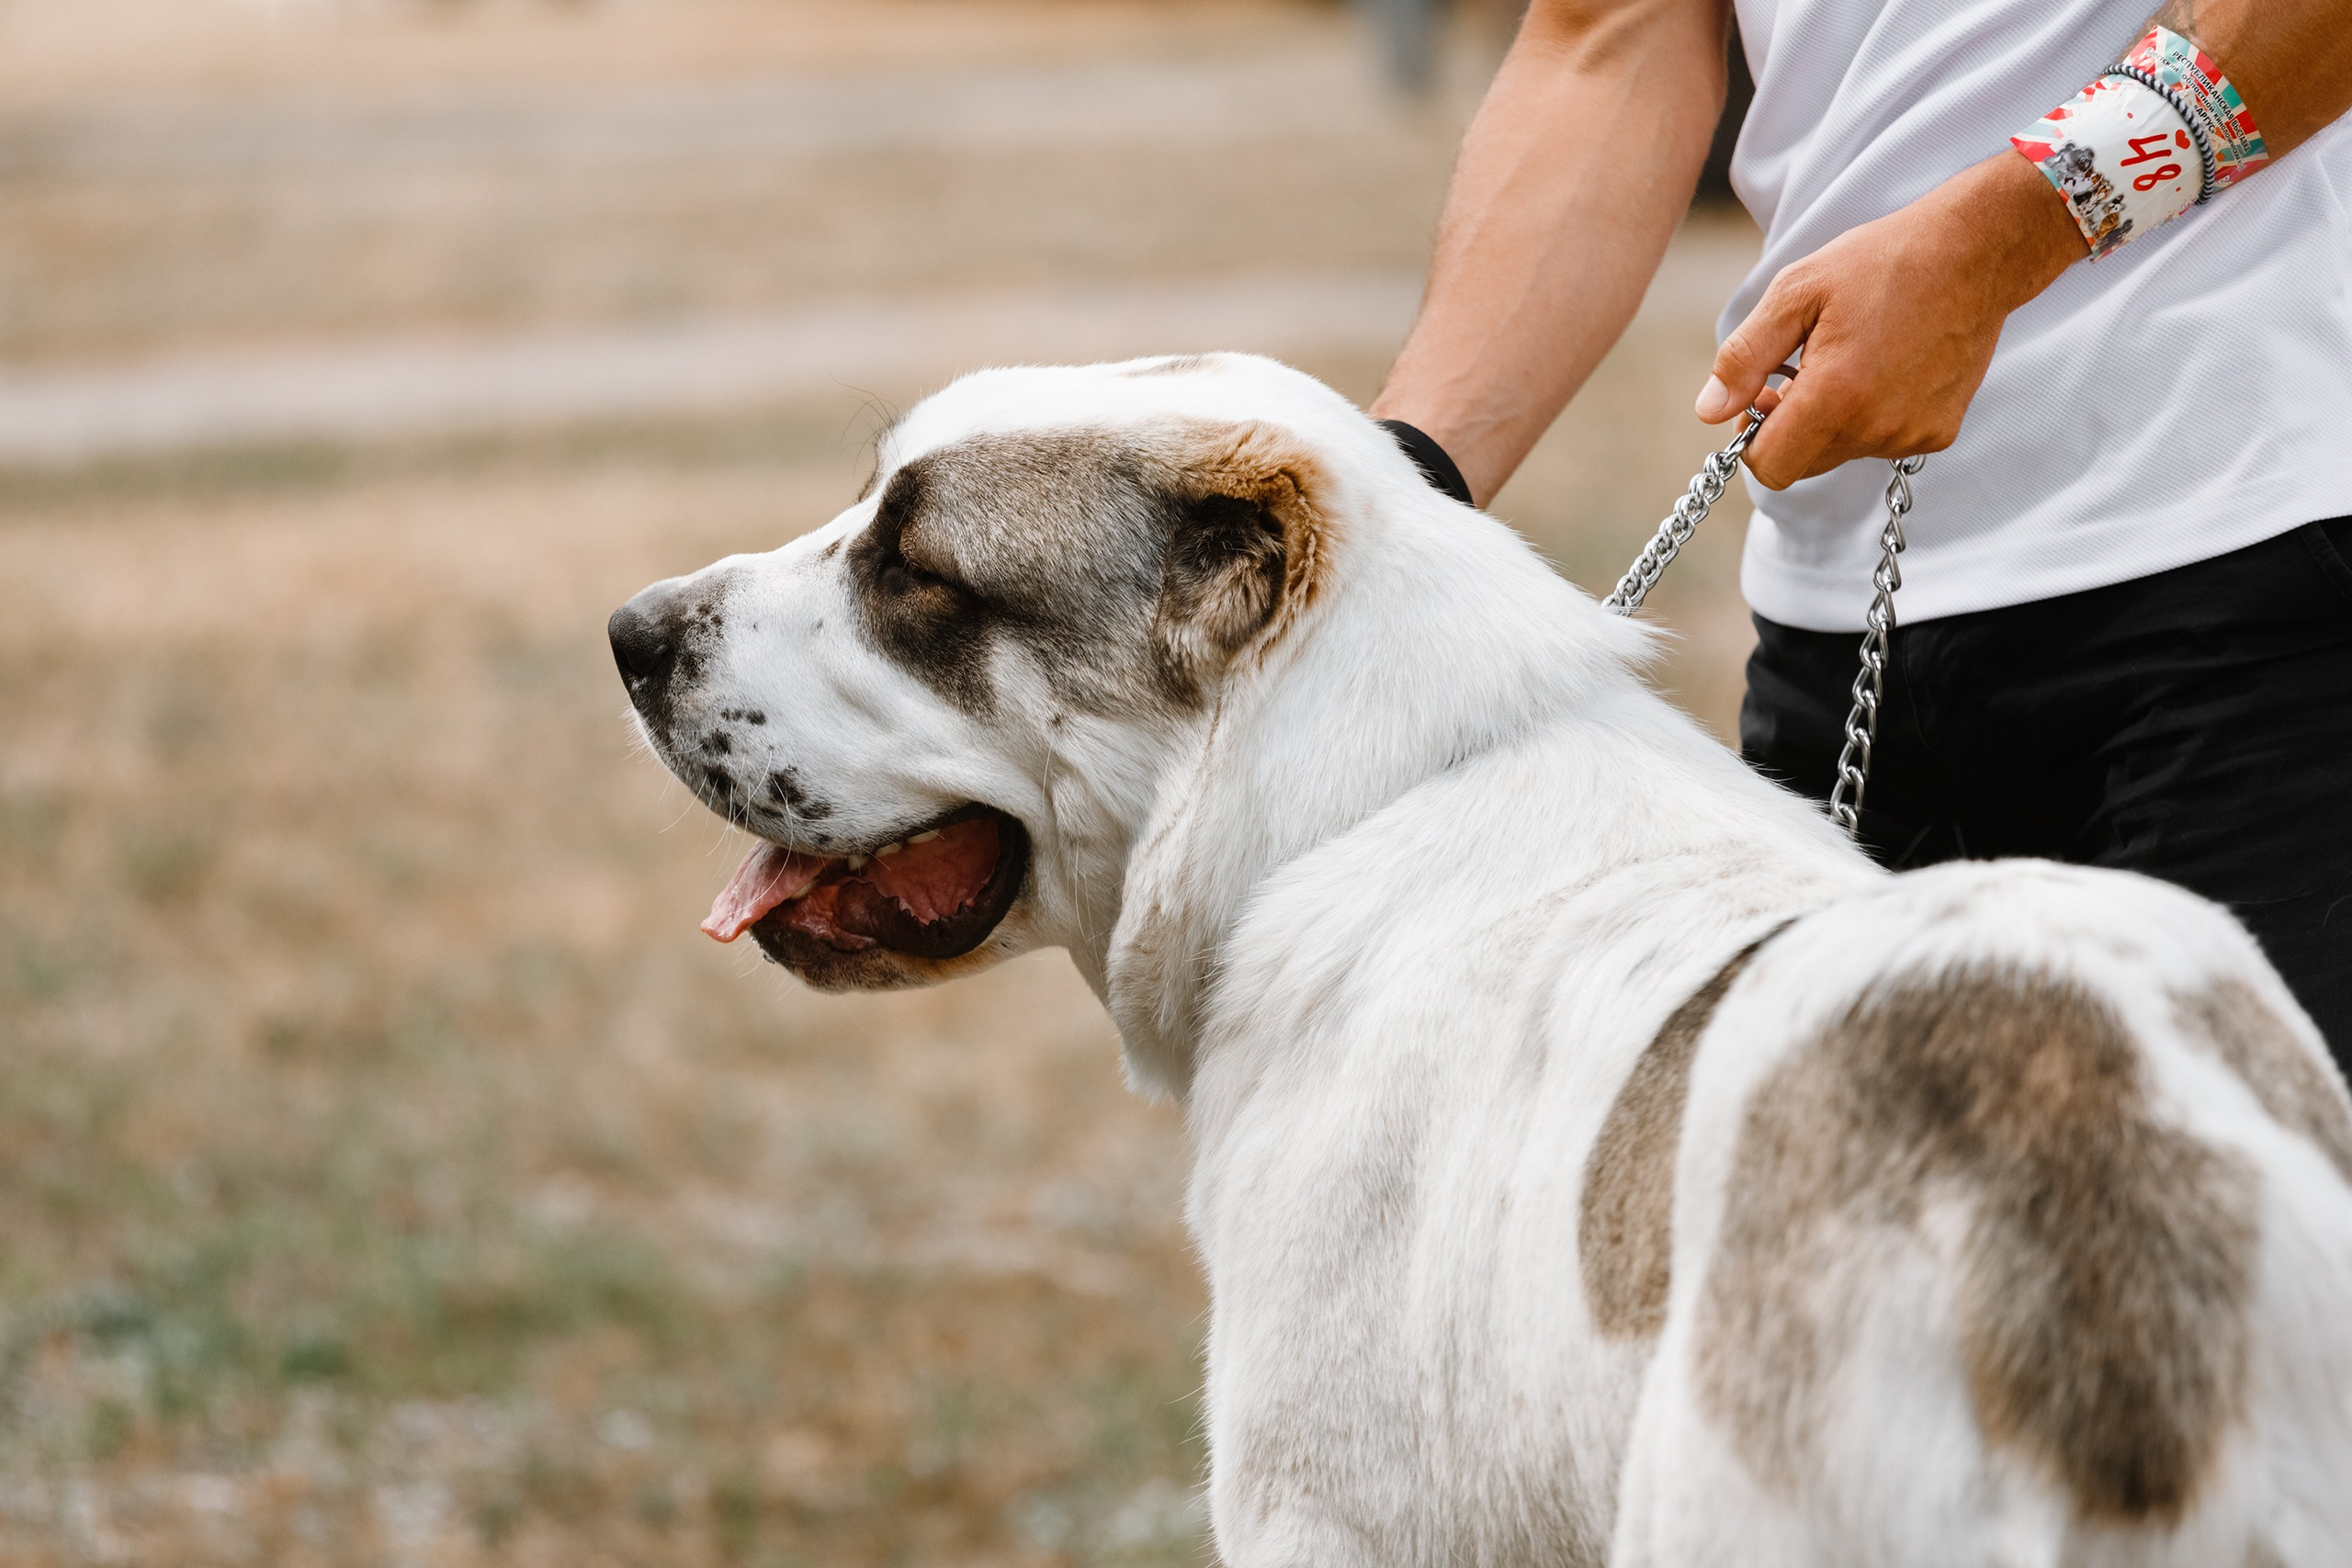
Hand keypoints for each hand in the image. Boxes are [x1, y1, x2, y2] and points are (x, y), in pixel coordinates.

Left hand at [1698, 152, 2085, 489]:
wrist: (1976, 250)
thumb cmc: (1882, 261)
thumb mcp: (1796, 292)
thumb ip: (1744, 357)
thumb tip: (1708, 412)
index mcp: (1835, 397)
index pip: (1769, 467)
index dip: (1752, 438)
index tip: (1763, 396)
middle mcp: (1877, 428)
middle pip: (1803, 463)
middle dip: (1789, 427)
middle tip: (1800, 369)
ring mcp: (1913, 434)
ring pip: (1842, 453)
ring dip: (1831, 419)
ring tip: (1849, 358)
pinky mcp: (1940, 431)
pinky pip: (1883, 442)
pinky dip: (1871, 416)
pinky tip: (1885, 366)